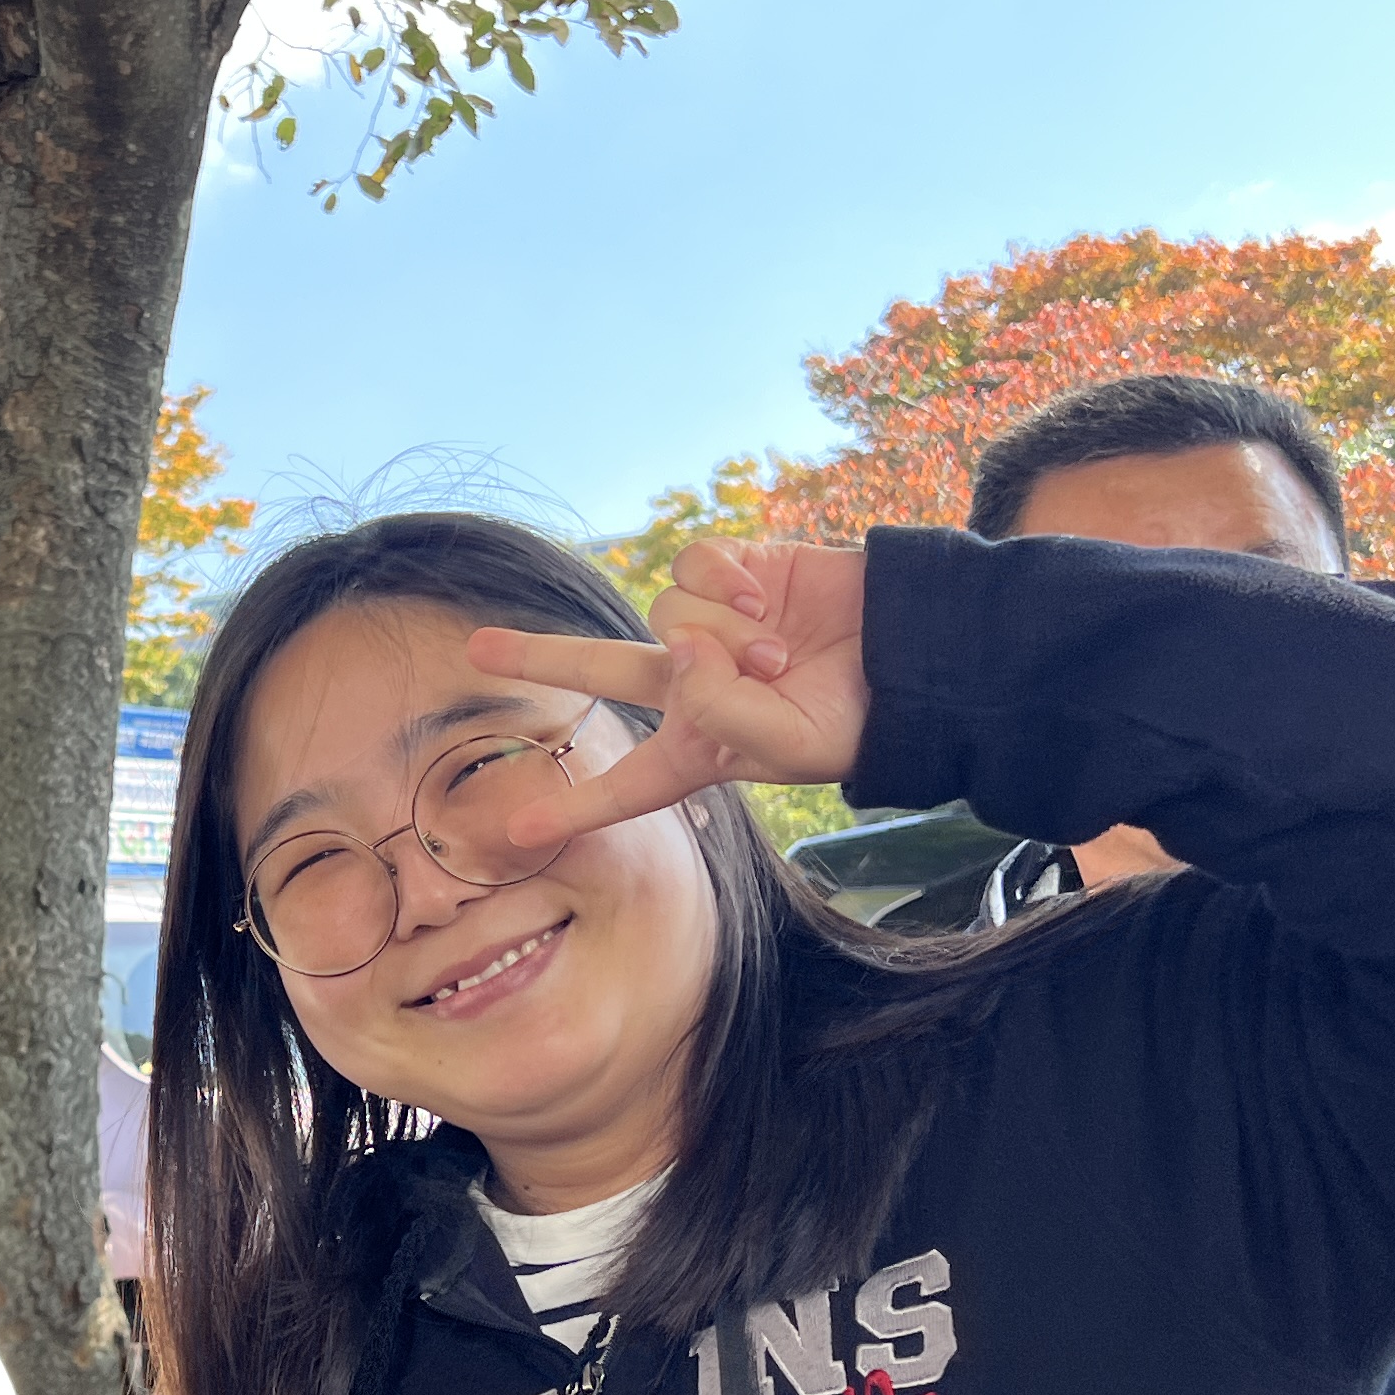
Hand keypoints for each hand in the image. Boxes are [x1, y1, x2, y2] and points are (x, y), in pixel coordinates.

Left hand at [465, 535, 871, 845]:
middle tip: (477, 648)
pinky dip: (726, 582)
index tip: (516, 830)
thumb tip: (672, 648)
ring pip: (667, 616)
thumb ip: (720, 709)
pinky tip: (765, 599)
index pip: (628, 783)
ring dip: (721, 635)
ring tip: (774, 653)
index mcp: (701, 748)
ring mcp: (712, 626)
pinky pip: (695, 565)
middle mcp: (693, 686)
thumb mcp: (788, 744)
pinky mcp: (736, 572)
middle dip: (540, 657)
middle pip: (601, 671)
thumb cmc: (858, 718)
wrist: (917, 655)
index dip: (576, 806)